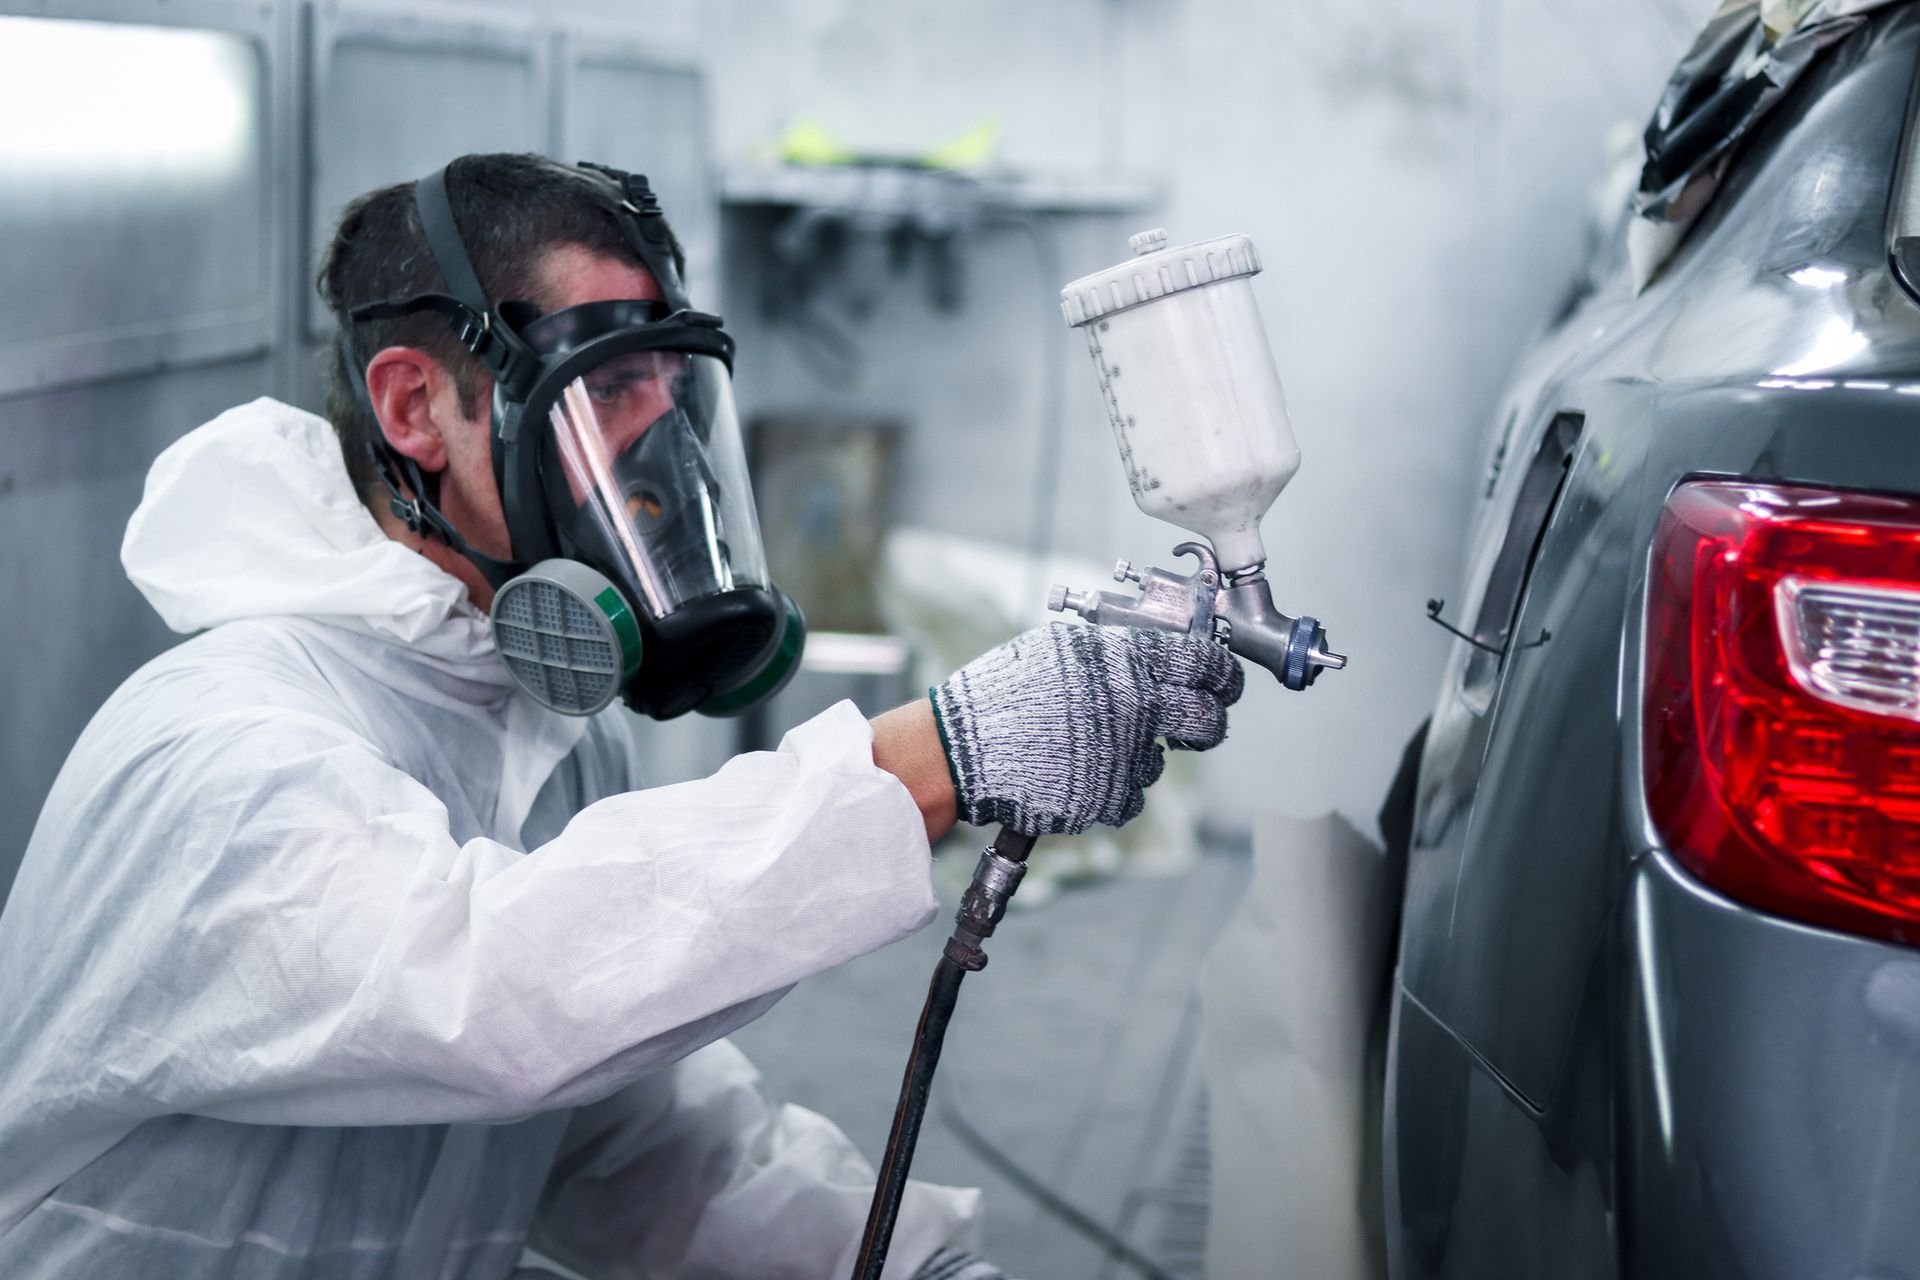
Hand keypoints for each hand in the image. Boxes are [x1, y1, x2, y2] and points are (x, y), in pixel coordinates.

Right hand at [931, 623, 1243, 835]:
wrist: (960, 749)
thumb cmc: (1002, 693)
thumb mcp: (1060, 650)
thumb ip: (1116, 654)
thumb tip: (1163, 659)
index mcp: (1123, 660)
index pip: (1204, 662)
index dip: (1224, 673)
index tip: (1224, 681)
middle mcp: (1134, 706)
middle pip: (1207, 720)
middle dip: (1207, 724)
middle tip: (1194, 724)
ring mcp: (1125, 756)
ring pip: (1159, 761)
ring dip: (1136, 755)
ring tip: (1084, 745)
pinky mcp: (1110, 799)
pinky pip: (1128, 794)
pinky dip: (1109, 786)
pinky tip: (1072, 770)